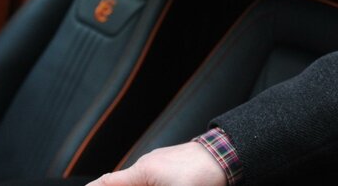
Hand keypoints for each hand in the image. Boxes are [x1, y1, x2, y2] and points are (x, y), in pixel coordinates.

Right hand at [87, 142, 226, 185]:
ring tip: (130, 184)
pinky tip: (160, 184)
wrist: (231, 154)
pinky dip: (148, 184)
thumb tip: (134, 183)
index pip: (106, 183)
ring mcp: (161, 164)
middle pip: (122, 183)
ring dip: (135, 185)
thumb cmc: (205, 174)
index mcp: (143, 171)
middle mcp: (148, 165)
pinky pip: (154, 179)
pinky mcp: (174, 166)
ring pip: (139, 182)